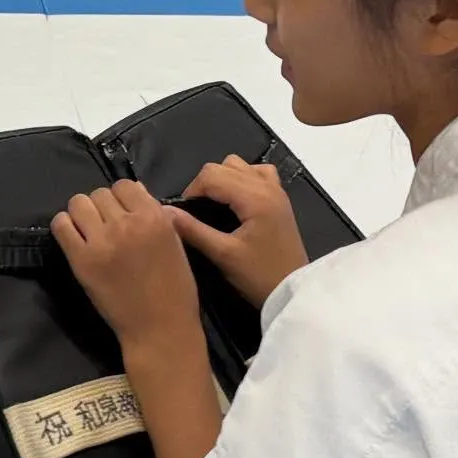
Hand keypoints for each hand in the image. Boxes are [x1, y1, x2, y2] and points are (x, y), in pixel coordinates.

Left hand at [52, 181, 202, 349]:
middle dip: (101, 207)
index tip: (121, 213)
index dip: (121, 198)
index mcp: (154, 217)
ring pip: (78, 203)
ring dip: (81, 214)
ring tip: (88, 231)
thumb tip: (134, 190)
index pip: (124, 185)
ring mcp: (102, 241)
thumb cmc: (174, 289)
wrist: (159, 327)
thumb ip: (155, 214)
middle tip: (105, 226)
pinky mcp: (81, 260)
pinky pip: (60, 226)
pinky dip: (64, 227)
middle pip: (99, 194)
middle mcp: (127, 223)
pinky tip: (74, 238)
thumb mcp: (175, 243)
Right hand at [168, 156, 307, 307]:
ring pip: (240, 165)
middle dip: (203, 185)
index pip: (211, 175)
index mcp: (254, 197)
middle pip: (223, 166)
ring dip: (222, 179)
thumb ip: (193, 230)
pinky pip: (258, 173)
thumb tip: (165, 212)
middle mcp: (266, 186)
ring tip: (216, 205)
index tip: (185, 216)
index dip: (191, 191)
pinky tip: (237, 200)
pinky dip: (243, 179)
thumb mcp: (222, 255)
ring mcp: (276, 191)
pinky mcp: (279, 199)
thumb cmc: (259, 275)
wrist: (293, 292)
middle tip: (197, 214)